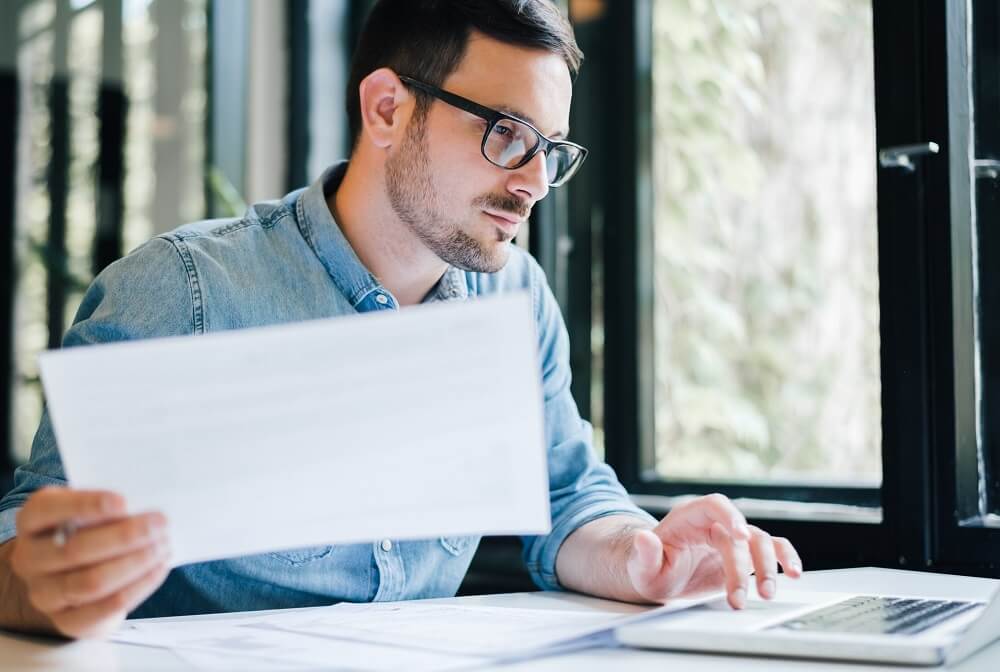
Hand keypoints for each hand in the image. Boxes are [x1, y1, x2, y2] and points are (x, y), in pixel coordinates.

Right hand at [10, 487, 170, 637]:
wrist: (74, 575)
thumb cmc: (88, 530)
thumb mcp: (89, 510)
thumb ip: (108, 505)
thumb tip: (145, 504)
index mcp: (31, 522)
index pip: (46, 510)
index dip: (84, 505)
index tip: (123, 502)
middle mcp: (29, 558)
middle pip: (75, 549)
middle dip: (125, 536)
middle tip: (160, 524)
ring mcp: (44, 594)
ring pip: (91, 582)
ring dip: (135, 562)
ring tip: (163, 546)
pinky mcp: (67, 621)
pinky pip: (105, 608)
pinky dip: (138, 587)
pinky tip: (158, 568)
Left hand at [626, 494, 801, 608]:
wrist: (660, 578)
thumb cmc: (650, 569)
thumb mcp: (641, 567)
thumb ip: (645, 554)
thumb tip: (643, 538)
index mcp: (689, 518)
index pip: (715, 505)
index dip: (730, 516)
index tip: (740, 535)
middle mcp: (714, 524)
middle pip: (740, 534)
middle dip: (743, 566)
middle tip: (740, 597)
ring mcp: (732, 539)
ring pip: (760, 542)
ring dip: (767, 567)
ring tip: (766, 594)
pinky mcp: (744, 555)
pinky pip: (772, 549)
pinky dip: (785, 558)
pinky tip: (794, 573)